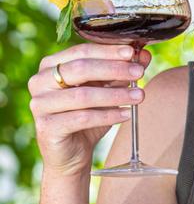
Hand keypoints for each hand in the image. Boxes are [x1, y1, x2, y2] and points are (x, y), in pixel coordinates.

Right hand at [28, 44, 148, 176]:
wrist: (73, 152)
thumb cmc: (89, 114)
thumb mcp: (108, 89)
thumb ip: (122, 70)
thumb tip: (144, 54)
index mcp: (51, 65)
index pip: (81, 51)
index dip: (108, 51)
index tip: (133, 52)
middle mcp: (39, 81)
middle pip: (80, 69)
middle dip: (114, 69)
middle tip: (139, 73)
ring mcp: (39, 104)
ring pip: (83, 95)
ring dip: (116, 94)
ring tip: (139, 95)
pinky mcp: (46, 127)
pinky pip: (82, 118)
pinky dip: (108, 115)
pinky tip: (127, 114)